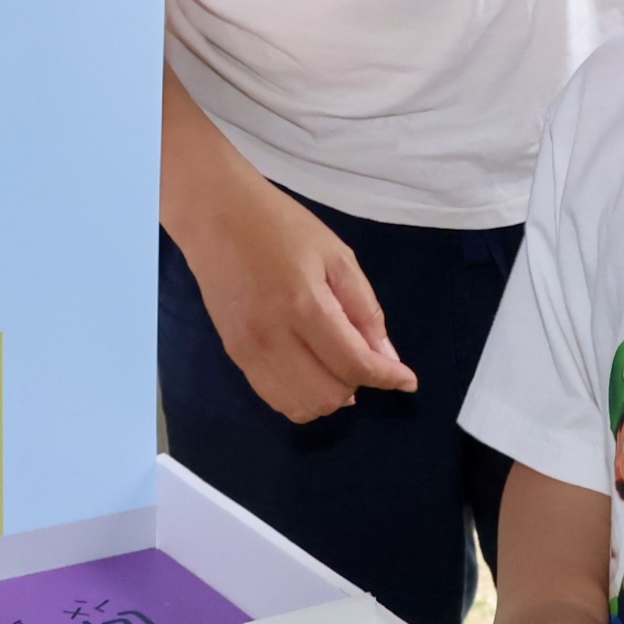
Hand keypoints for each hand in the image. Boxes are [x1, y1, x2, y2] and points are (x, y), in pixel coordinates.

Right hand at [164, 144, 416, 421]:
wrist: (215, 216)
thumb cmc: (281, 226)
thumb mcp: (336, 255)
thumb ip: (364, 309)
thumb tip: (385, 357)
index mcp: (304, 305)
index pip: (353, 363)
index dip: (387, 378)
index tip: (407, 380)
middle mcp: (273, 337)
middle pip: (327, 395)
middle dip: (358, 384)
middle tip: (365, 359)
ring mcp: (248, 350)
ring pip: (300, 407)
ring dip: (329, 397)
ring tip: (338, 367)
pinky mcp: (234, 355)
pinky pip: (273, 398)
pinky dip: (301, 396)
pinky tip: (312, 372)